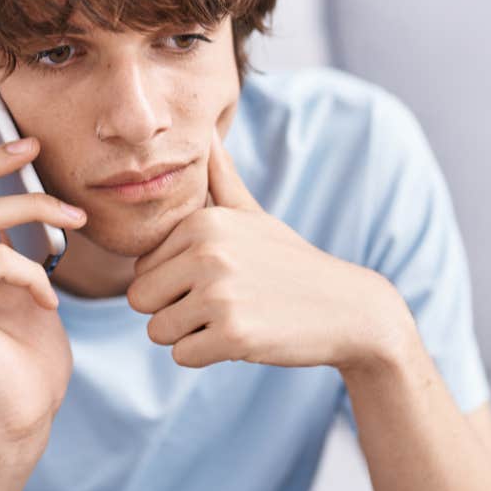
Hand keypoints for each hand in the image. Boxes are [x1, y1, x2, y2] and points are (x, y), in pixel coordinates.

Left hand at [127, 125, 407, 369]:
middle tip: (221, 304)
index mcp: (202, 222)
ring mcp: (220, 294)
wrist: (348, 308)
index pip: (141, 269)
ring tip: (233, 317)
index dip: (173, 284)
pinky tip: (244, 337)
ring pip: (158, 332)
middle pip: (141, 301)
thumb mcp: (253, 215)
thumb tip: (204, 133)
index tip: (217, 279)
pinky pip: (183, 357)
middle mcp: (207, 252)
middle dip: (173, 311)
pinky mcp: (234, 335)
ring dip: (191, 336)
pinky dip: (209, 356)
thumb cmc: (290, 263)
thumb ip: (220, 178)